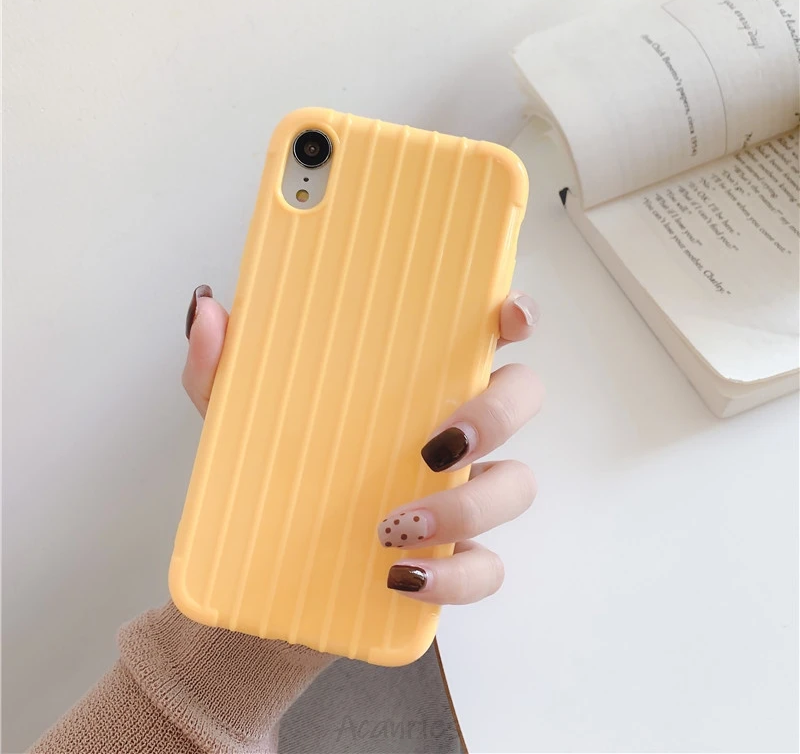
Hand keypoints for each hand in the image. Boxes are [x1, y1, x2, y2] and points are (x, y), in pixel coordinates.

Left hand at [183, 284, 542, 605]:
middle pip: (521, 398)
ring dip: (468, 504)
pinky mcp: (453, 561)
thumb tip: (206, 309)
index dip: (514, 316)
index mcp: (412, 385)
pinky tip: (399, 577)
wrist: (263, 587)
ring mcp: (459, 496)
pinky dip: (453, 578)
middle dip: (498, 413)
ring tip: (392, 525)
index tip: (507, 314)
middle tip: (437, 444)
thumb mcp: (236, 425)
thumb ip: (220, 367)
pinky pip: (485, 569)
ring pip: (515, 484)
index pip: (482, 334)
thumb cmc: (270, 485)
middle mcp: (450, 432)